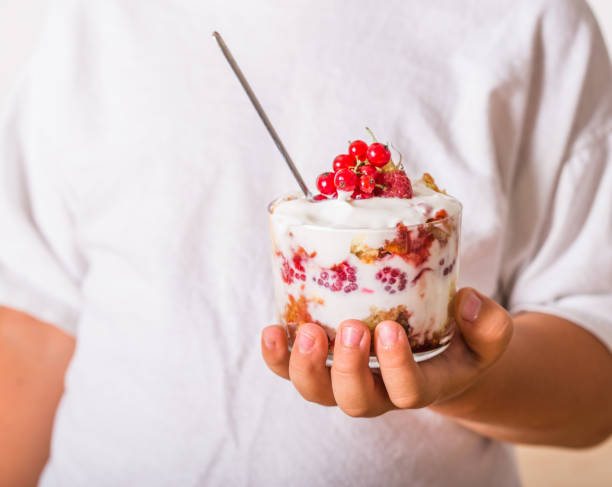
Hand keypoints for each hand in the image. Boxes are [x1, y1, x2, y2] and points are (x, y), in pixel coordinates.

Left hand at [261, 288, 512, 416]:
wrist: (434, 359)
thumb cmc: (458, 344)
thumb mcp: (486, 337)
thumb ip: (490, 325)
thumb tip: (468, 300)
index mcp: (420, 388)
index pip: (407, 393)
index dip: (396, 367)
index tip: (390, 329)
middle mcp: (378, 393)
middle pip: (355, 401)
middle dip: (349, 368)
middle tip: (351, 329)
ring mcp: (345, 382)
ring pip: (317, 392)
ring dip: (305, 366)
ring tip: (306, 330)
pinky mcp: (322, 365)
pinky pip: (290, 371)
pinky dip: (277, 357)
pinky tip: (273, 330)